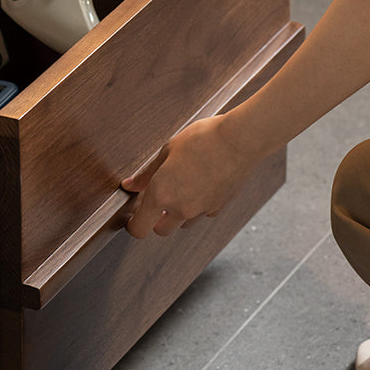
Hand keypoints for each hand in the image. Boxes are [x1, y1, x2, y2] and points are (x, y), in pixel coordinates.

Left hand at [121, 116, 255, 238]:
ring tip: (180, 186)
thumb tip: (130, 185)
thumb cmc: (202, 139)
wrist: (239, 140)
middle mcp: (181, 208)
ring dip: (177, 213)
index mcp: (161, 193)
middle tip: (155, 201)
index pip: (140, 228)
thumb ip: (146, 174)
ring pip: (183, 223)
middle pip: (161, 231)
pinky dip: (198, 206)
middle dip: (155, 220)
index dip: (133, 226)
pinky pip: (203, 214)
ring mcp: (202, 210)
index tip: (132, 218)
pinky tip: (199, 185)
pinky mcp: (219, 207)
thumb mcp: (166, 151)